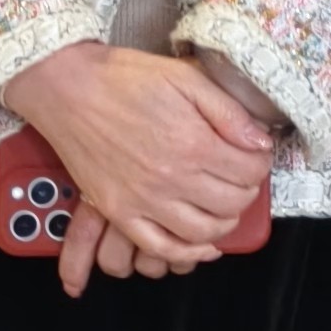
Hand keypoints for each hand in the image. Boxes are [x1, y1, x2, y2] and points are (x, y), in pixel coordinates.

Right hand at [0, 42, 272, 299]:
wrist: (68, 89)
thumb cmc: (127, 78)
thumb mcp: (187, 79)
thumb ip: (229, 113)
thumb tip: (262, 142)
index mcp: (194, 144)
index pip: (250, 170)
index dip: (260, 162)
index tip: (255, 153)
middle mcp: (172, 179)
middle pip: (232, 203)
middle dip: (247, 190)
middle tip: (242, 175)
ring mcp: (143, 200)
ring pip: (203, 231)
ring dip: (224, 222)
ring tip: (225, 203)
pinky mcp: (118, 211)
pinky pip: (159, 247)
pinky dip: (186, 253)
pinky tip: (202, 246)